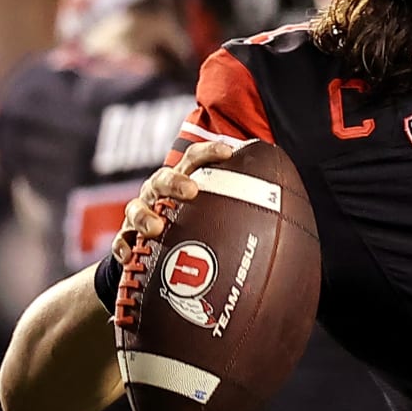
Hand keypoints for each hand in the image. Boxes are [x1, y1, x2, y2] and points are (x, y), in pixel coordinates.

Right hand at [111, 141, 234, 262]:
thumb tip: (290, 216)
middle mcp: (160, 194)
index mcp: (185, 182)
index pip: (195, 159)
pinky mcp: (127, 240)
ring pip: (136, 209)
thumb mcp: (221, 216)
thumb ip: (246, 210)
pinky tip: (130, 258)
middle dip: (175, 182)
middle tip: (191, 191)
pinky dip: (124, 249)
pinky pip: (121, 243)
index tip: (228, 152)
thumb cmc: (197, 228)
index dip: (210, 152)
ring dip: (145, 216)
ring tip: (156, 229)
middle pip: (162, 179)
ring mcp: (142, 215)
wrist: (158, 256)